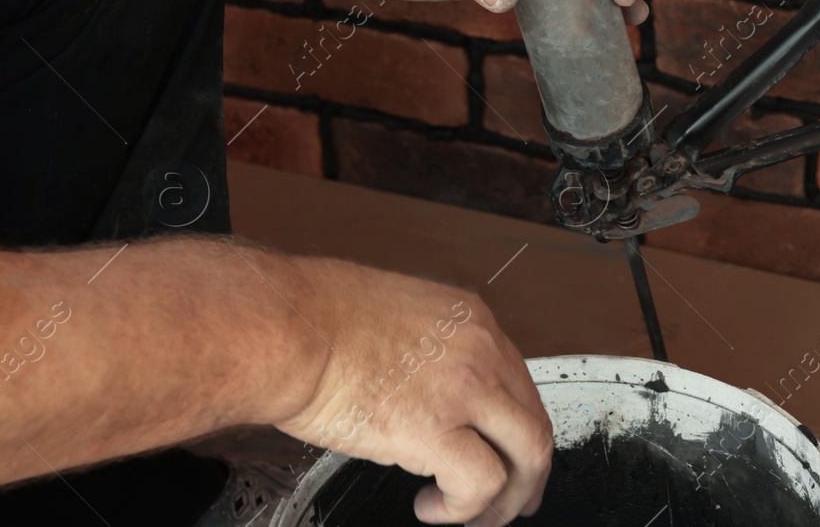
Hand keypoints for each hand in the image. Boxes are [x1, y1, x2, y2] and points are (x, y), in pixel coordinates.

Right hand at [275, 257, 552, 525]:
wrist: (286, 328)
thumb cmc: (313, 317)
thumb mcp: (395, 313)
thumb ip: (427, 348)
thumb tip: (426, 385)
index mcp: (470, 321)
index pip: (519, 383)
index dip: (519, 428)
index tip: (513, 452)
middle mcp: (480, 352)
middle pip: (533, 422)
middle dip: (530, 472)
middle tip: (517, 501)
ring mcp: (464, 390)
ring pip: (526, 454)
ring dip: (505, 498)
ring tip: (477, 517)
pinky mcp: (435, 431)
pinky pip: (480, 483)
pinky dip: (462, 508)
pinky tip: (431, 507)